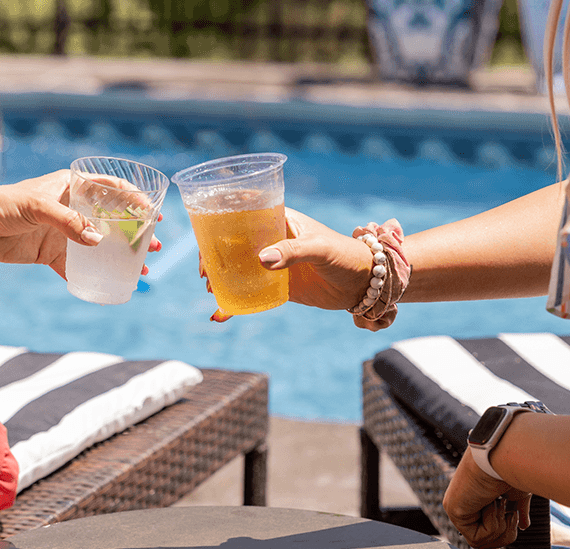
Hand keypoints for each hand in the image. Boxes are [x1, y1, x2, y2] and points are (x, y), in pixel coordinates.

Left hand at [0, 170, 159, 277]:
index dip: (134, 198)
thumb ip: (67, 222)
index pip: (110, 188)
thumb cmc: (3, 205)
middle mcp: (72, 209)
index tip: (154, 212)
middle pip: (112, 220)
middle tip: (155, 245)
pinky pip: (77, 268)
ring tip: (143, 269)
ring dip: (121, 257)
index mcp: (71, 187)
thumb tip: (98, 241)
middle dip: (136, 233)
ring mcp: (63, 233)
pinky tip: (111, 287)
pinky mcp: (51, 254)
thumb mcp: (37, 207)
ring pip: (100, 246)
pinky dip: (93, 277)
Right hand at [206, 208, 373, 321]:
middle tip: (206, 272)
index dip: (219, 218)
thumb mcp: (320, 248)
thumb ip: (293, 251)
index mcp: (279, 220)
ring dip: (219, 278)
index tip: (205, 233)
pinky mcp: (277, 287)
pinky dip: (234, 305)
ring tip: (212, 289)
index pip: (243, 211)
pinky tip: (219, 314)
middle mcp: (271, 240)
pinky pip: (249, 294)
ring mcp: (272, 264)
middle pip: (231, 243)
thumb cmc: (345, 255)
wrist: (364, 284)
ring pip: (236, 269)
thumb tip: (261, 260)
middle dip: (213, 255)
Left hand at [444, 452, 532, 548]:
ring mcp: (459, 508)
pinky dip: (492, 523)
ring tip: (500, 502)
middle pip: (489, 541)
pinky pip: (477, 537)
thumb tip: (524, 526)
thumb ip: (519, 511)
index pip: (482, 530)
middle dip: (506, 530)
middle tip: (508, 508)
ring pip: (485, 542)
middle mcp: (468, 504)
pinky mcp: (454, 511)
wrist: (508, 457)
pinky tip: (491, 503)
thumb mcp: (521, 494)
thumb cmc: (516, 469)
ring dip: (501, 525)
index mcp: (482, 499)